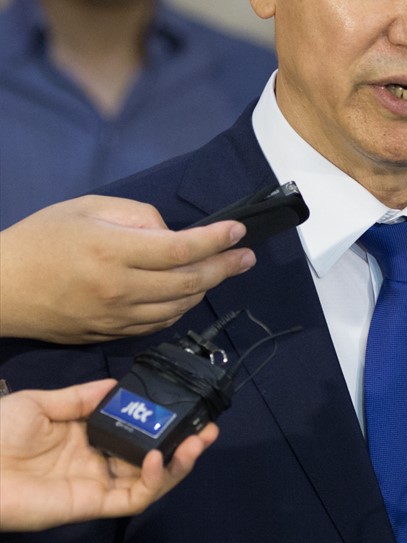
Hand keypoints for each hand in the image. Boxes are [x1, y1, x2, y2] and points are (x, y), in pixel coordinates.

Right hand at [0, 195, 255, 341]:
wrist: (1, 289)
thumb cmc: (42, 239)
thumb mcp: (87, 208)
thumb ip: (136, 215)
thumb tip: (172, 233)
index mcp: (112, 251)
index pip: (180, 248)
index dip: (215, 240)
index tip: (239, 231)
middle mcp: (119, 288)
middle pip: (188, 282)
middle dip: (225, 267)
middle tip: (247, 256)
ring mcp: (116, 317)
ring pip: (178, 307)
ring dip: (206, 289)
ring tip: (224, 270)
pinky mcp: (111, 334)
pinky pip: (158, 324)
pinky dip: (180, 308)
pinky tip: (189, 293)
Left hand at [0, 380, 218, 530]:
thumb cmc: (0, 433)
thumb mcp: (43, 403)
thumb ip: (82, 397)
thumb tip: (116, 384)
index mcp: (86, 437)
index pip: (134, 431)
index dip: (161, 423)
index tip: (184, 406)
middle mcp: (98, 462)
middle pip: (151, 457)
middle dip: (184, 444)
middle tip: (208, 428)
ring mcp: (98, 485)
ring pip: (151, 480)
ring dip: (179, 463)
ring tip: (199, 442)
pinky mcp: (93, 505)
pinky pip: (133, 497)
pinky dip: (153, 480)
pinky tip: (158, 457)